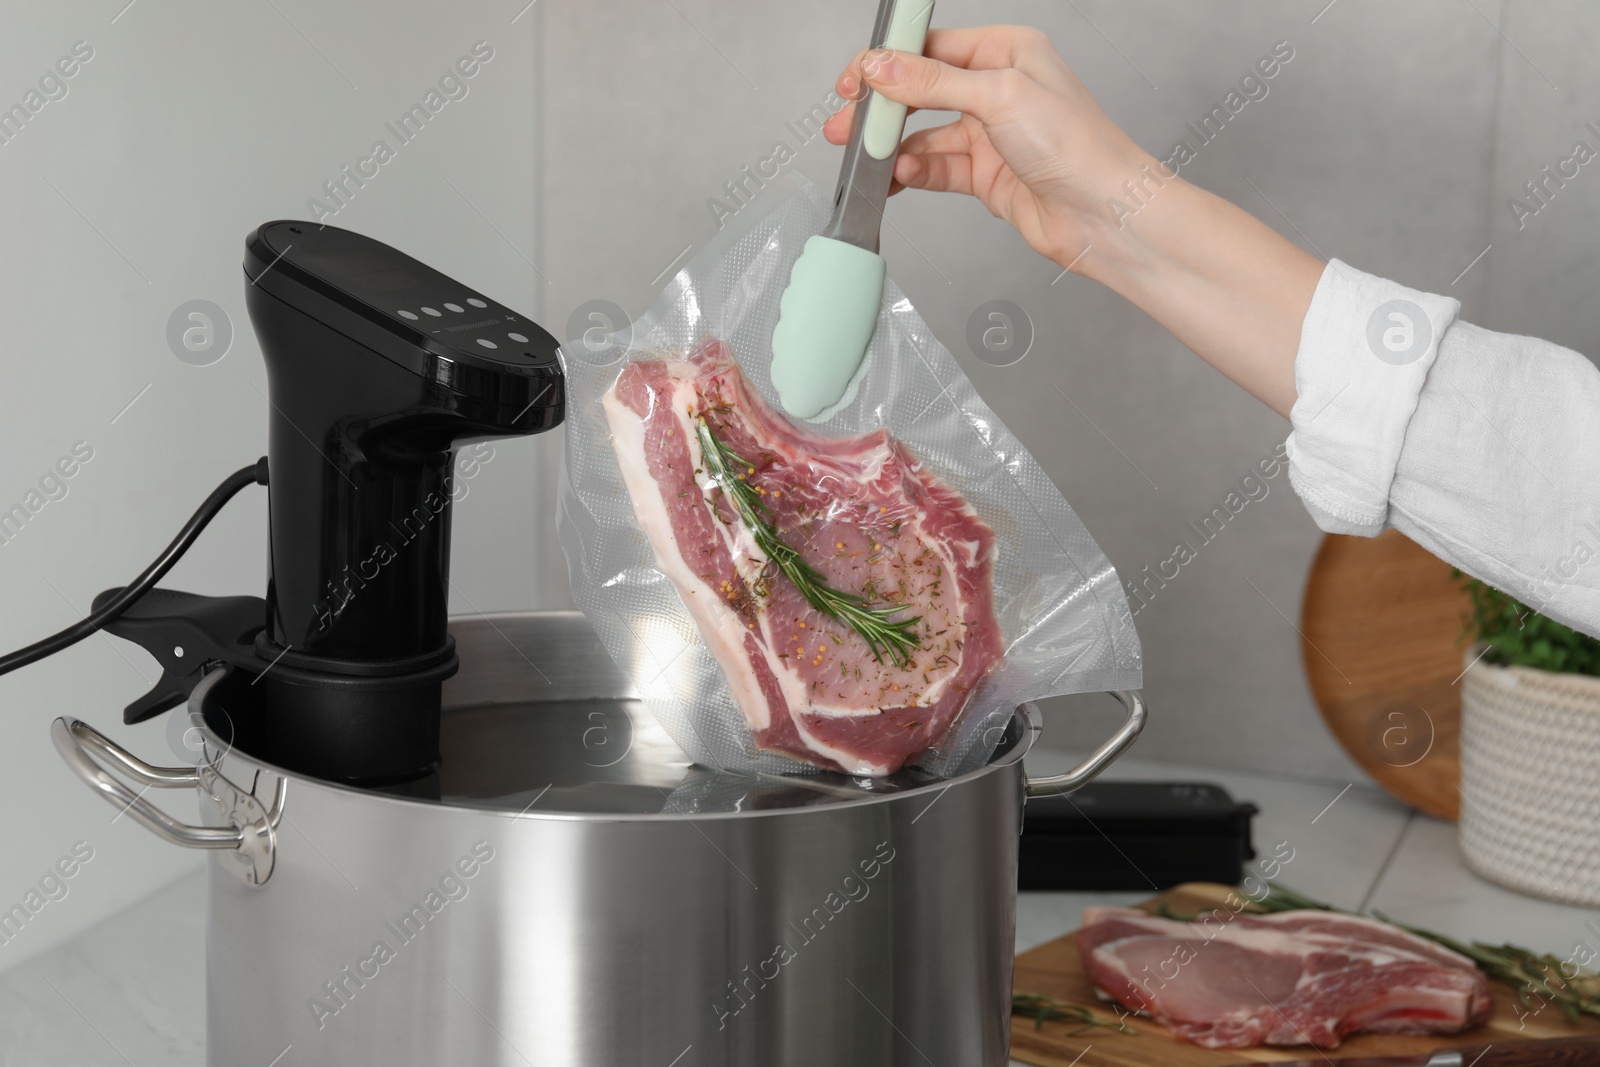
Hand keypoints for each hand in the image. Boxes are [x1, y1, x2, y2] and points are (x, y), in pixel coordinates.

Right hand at [825, 24, 1322, 416]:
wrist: (1105, 214)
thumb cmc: (1077, 147)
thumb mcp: (997, 97)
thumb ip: (932, 83)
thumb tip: (881, 68)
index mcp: (1006, 52)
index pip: (931, 47)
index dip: (887, 62)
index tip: (853, 80)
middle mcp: (998, 89)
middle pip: (921, 91)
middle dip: (882, 109)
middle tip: (844, 126)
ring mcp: (992, 135)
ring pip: (925, 134)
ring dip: (894, 148)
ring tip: (863, 159)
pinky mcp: (988, 175)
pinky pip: (937, 169)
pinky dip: (914, 173)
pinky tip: (897, 178)